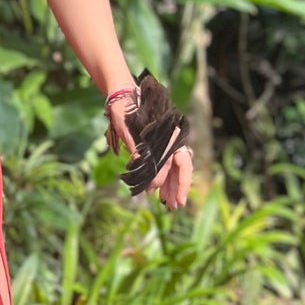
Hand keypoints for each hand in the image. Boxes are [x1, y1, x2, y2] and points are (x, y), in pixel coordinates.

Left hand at [105, 94, 193, 210]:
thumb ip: (134, 146)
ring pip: (175, 169)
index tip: (153, 190)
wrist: (123, 98)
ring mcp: (167, 144)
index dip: (163, 177)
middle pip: (181, 167)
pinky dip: (166, 180)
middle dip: (178, 187)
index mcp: (167, 133)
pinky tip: (162, 193)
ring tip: (169, 205)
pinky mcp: (160, 148)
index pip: (171, 160)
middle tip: (175, 206)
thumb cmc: (124, 111)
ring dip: (172, 187)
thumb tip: (140, 164)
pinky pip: (168, 167)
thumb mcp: (126, 128)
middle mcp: (171, 139)